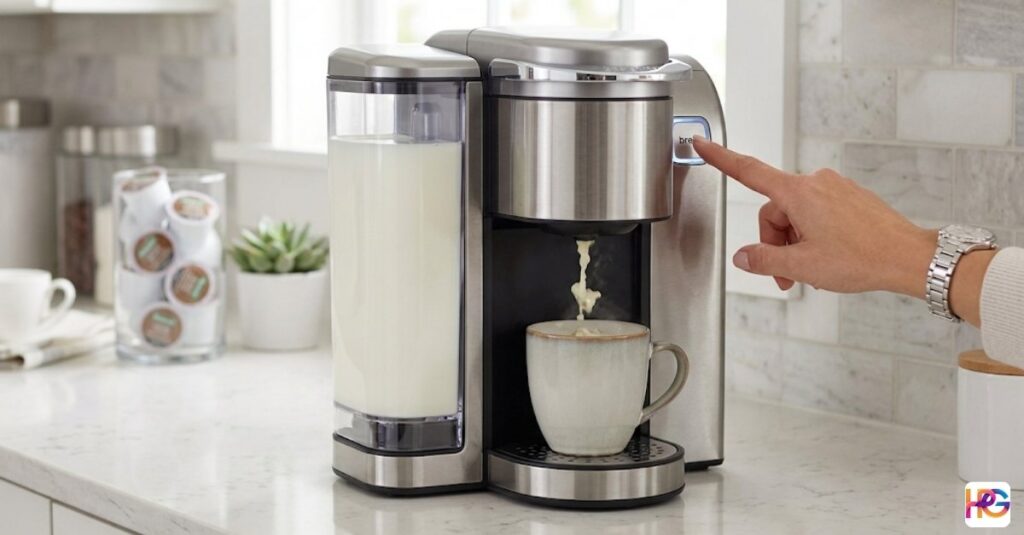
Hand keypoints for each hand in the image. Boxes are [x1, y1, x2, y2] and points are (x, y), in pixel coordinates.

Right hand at [693, 136, 936, 296]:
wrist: (908, 257)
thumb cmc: (862, 257)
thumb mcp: (803, 265)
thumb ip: (765, 260)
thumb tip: (743, 256)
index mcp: (798, 193)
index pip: (748, 171)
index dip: (720, 158)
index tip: (701, 145)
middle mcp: (815, 183)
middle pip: (774, 210)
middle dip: (775, 242)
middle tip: (786, 275)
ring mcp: (835, 188)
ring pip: (796, 215)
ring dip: (795, 243)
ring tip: (811, 271)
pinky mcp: (849, 197)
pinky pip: (817, 214)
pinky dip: (813, 236)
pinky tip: (827, 258)